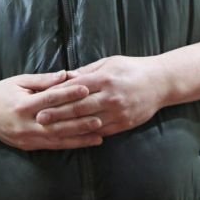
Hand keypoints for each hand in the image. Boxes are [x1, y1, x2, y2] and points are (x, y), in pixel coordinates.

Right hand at [0, 71, 102, 150]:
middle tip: (100, 116)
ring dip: (80, 136)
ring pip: (58, 137)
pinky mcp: (30, 146)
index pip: (50, 98)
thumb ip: (43, 80)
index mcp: (22, 105)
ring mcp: (27, 138)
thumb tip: (66, 75)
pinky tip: (85, 142)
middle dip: (79, 119)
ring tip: (99, 132)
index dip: (68, 93)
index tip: (86, 89)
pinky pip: (54, 146)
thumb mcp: (19, 81)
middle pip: (57, 122)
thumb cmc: (1, 93)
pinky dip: (71, 144)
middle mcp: (25, 124)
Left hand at [35, 56, 165, 136]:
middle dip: (57, 113)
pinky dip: (86, 134)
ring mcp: (118, 112)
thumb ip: (86, 71)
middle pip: (78, 107)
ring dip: (68, 127)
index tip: (41, 99)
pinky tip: (72, 137)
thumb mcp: (108, 63)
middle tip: (39, 118)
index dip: (56, 94)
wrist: (161, 82)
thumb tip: (64, 77)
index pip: (75, 88)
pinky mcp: (125, 123)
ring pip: (88, 122)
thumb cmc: (131, 68)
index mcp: (104, 78)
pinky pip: (102, 131)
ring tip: (51, 130)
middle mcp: (110, 96)